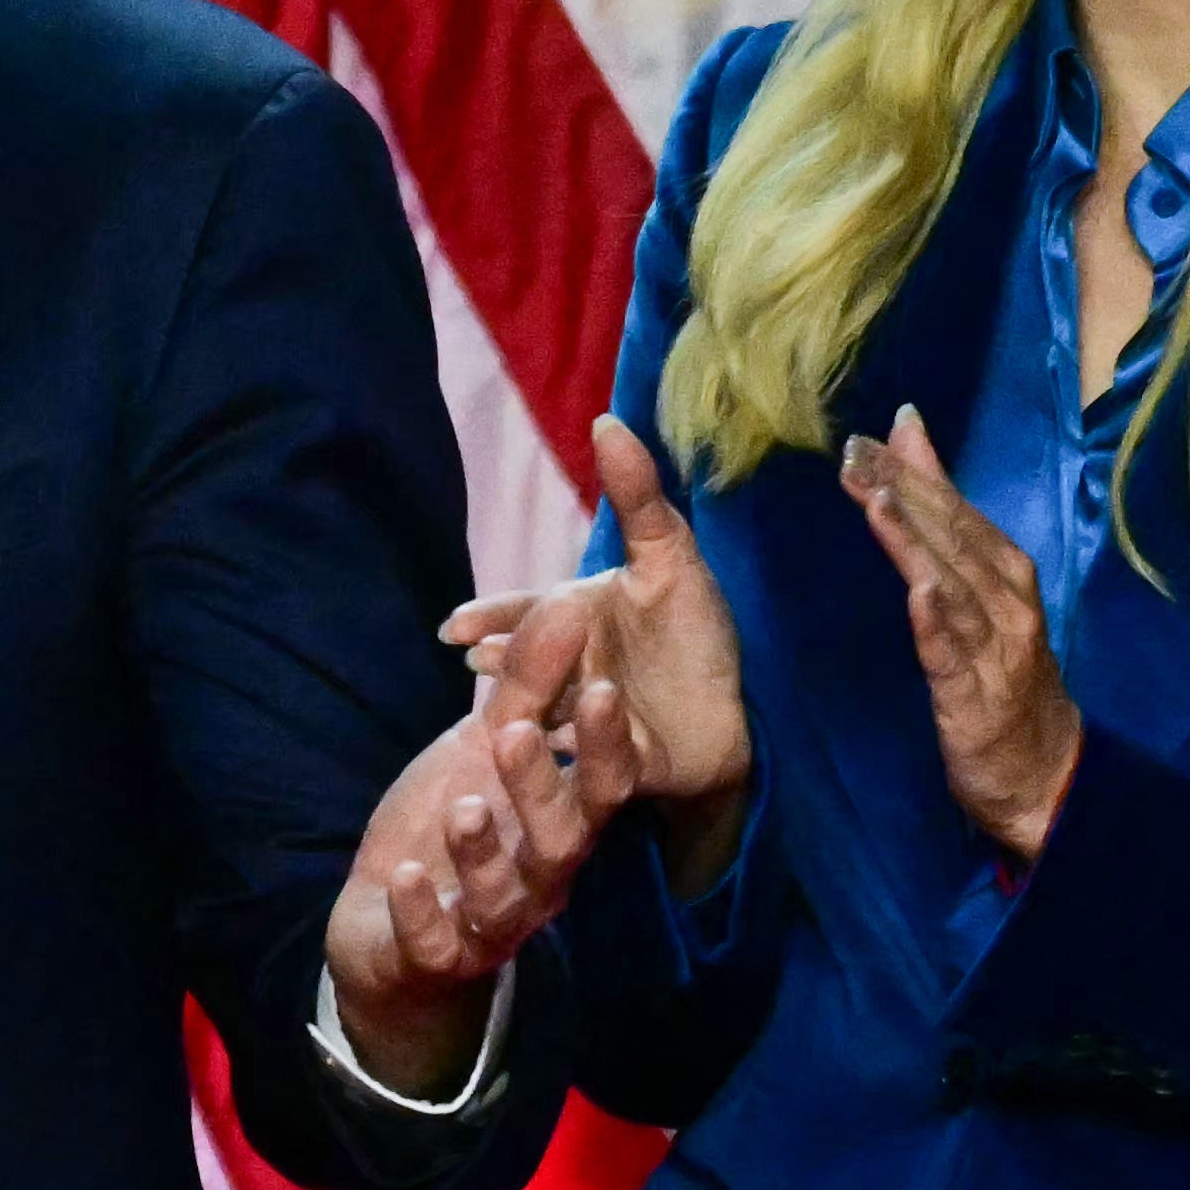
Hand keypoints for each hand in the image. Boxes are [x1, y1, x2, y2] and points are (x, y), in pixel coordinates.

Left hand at [322, 685, 646, 1094]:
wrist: (385, 921)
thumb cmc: (452, 824)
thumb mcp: (484, 749)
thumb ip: (528, 689)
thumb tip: (568, 607)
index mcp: (558, 825)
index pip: (598, 789)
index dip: (603, 746)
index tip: (601, 687)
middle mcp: (536, 878)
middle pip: (560, 842)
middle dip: (543, 788)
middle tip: (518, 733)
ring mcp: (489, 922)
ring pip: (501, 897)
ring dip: (483, 853)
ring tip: (463, 808)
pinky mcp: (435, 956)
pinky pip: (435, 942)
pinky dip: (422, 912)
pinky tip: (406, 877)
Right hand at [445, 413, 750, 885]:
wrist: (735, 713)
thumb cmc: (693, 635)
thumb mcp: (670, 557)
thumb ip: (637, 496)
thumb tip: (605, 417)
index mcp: (569, 622)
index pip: (519, 615)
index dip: (489, 620)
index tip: (453, 629)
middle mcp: (565, 674)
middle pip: (528, 667)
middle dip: (506, 664)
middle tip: (480, 663)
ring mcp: (585, 726)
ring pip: (550, 717)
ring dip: (534, 711)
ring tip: (522, 710)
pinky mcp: (616, 771)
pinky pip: (600, 761)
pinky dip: (588, 746)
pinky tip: (575, 739)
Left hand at [841, 405, 1077, 861]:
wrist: (1049, 775)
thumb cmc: (1005, 677)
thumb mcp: (977, 594)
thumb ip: (943, 523)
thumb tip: (908, 442)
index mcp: (1006, 572)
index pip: (954, 510)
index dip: (912, 472)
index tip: (865, 437)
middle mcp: (1008, 601)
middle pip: (952, 537)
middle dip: (903, 492)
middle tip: (855, 453)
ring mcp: (997, 649)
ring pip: (952, 585)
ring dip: (915, 542)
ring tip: (877, 502)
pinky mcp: (979, 698)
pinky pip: (956, 654)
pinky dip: (938, 622)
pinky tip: (919, 594)